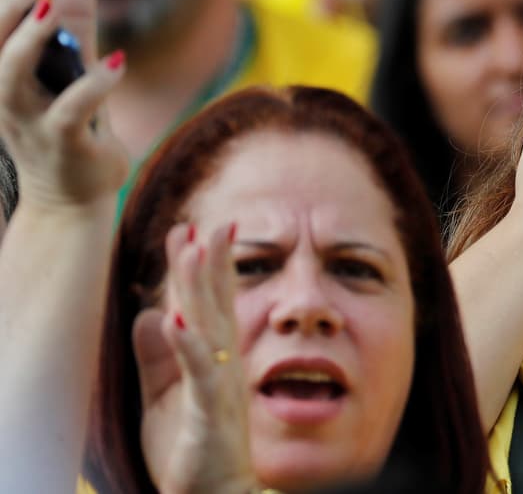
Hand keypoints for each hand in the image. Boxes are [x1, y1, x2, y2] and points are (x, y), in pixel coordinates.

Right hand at [0, 0, 127, 212]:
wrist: (71, 200)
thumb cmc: (70, 128)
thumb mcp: (73, 72)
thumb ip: (76, 26)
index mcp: (2, 79)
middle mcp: (6, 99)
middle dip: (6, 11)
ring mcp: (30, 123)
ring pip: (12, 79)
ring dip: (30, 42)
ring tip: (52, 10)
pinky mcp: (64, 145)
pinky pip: (72, 112)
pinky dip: (93, 85)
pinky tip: (118, 61)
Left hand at [137, 222, 256, 493]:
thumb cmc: (194, 450)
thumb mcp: (165, 397)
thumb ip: (159, 357)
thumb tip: (149, 314)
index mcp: (213, 359)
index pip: (206, 304)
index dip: (200, 268)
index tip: (189, 230)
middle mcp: (222, 365)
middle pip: (215, 304)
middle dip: (209, 263)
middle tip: (204, 224)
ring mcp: (219, 386)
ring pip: (210, 327)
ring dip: (200, 289)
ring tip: (190, 253)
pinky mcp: (209, 412)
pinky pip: (200, 374)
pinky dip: (188, 346)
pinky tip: (175, 321)